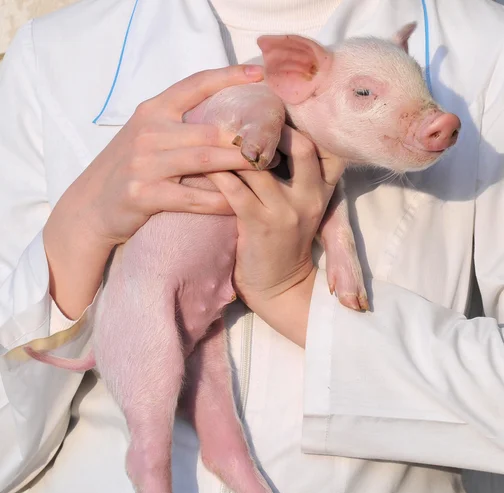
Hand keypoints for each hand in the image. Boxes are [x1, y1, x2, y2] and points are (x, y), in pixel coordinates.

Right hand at [55, 64, 263, 247]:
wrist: (90, 207)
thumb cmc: (128, 170)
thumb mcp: (146, 137)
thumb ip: (178, 126)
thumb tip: (224, 122)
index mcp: (152, 111)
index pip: (195, 85)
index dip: (228, 77)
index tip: (259, 76)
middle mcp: (149, 131)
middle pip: (210, 129)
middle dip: (247, 139)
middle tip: (276, 146)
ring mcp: (145, 163)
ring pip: (206, 160)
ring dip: (241, 166)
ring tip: (267, 170)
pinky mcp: (144, 194)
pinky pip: (193, 198)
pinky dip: (220, 202)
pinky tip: (240, 206)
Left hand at [208, 127, 344, 346]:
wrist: (278, 286)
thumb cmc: (280, 240)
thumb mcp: (298, 204)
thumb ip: (291, 172)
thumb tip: (265, 130)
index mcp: (323, 187)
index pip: (325, 143)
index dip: (305, 120)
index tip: (278, 98)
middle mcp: (312, 195)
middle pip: (301, 144)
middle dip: (272, 124)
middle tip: (242, 106)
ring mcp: (288, 210)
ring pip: (261, 164)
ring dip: (232, 145)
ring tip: (210, 127)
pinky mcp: (261, 225)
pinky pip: (235, 189)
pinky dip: (216, 173)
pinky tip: (198, 162)